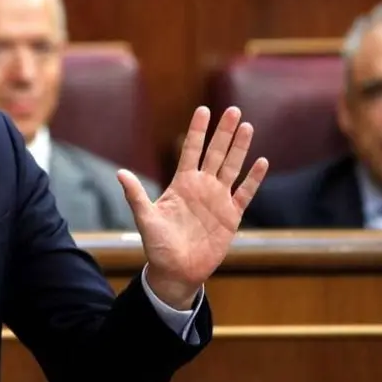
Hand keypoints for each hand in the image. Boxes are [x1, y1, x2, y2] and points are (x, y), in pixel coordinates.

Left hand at [118, 106, 267, 309]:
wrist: (176, 271)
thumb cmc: (158, 245)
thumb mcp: (145, 219)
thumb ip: (136, 195)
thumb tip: (120, 173)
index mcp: (181, 183)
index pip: (190, 150)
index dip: (197, 131)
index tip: (202, 110)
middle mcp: (201, 187)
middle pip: (215, 153)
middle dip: (223, 132)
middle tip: (232, 109)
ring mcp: (218, 200)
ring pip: (231, 167)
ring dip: (239, 148)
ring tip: (246, 127)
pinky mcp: (231, 216)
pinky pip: (245, 193)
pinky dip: (253, 179)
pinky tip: (261, 162)